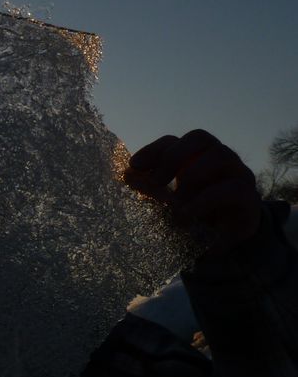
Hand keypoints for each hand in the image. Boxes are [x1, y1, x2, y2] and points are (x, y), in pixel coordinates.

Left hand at [123, 129, 260, 251]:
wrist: (227, 238)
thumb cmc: (195, 211)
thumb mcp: (169, 200)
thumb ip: (151, 187)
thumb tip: (127, 175)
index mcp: (195, 156)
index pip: (173, 141)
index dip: (153, 150)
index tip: (133, 166)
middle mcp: (218, 157)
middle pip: (200, 137)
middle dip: (173, 156)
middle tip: (156, 181)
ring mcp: (237, 173)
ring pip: (220, 155)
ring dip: (192, 176)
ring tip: (175, 201)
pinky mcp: (248, 196)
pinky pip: (232, 188)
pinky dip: (205, 200)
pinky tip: (187, 213)